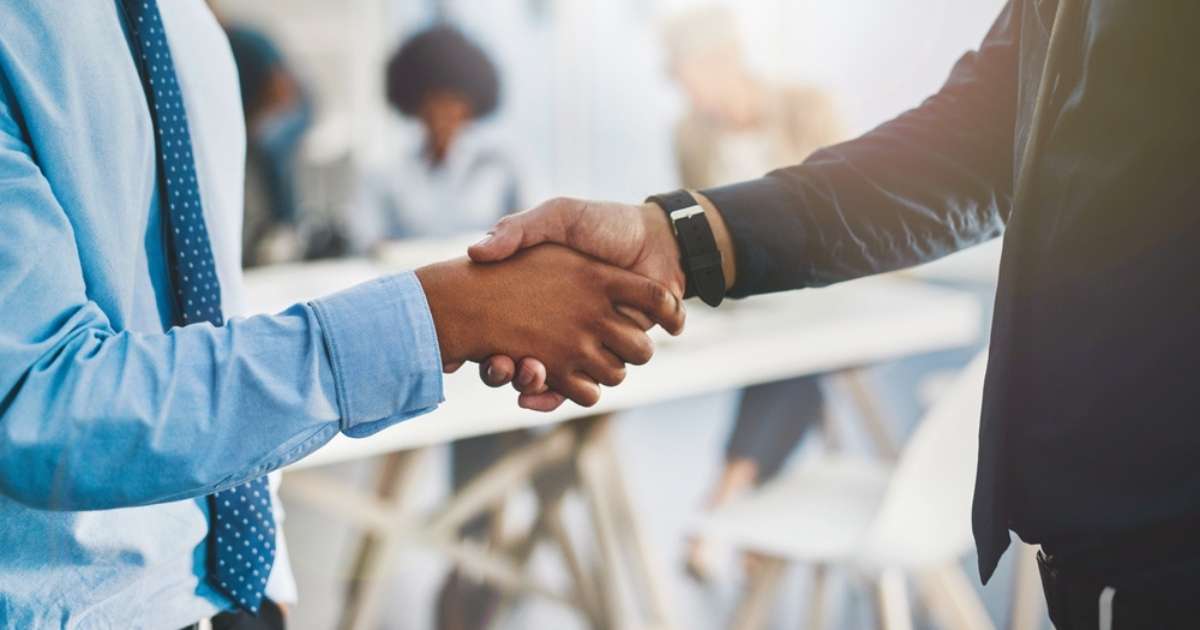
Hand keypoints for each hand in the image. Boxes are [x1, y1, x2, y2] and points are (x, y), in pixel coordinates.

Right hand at [415, 244, 683, 406]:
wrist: (657, 239)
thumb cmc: (603, 224)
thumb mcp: (556, 218)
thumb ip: (518, 230)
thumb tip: (475, 251)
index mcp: (544, 301)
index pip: (499, 334)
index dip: (485, 347)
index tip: (472, 349)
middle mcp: (562, 327)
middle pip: (523, 367)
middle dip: (509, 372)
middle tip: (498, 366)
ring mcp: (588, 344)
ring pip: (552, 380)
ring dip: (536, 381)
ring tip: (525, 370)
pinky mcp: (615, 355)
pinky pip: (587, 389)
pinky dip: (566, 394)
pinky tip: (540, 392)